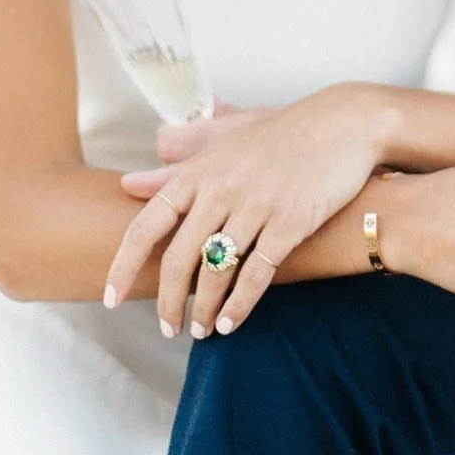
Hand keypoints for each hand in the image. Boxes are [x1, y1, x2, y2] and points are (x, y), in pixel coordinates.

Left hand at [107, 83, 395, 338]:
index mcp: (201, 169)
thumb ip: (178, 163)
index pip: (146, 225)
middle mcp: (221, 188)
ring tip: (202, 330)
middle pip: (178, 259)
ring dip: (205, 310)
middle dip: (168, 302)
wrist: (345, 124)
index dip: (122, 267)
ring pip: (216, 272)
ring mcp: (256, 205)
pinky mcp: (290, 222)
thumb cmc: (286, 130)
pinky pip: (257, 275)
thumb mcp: (228, 136)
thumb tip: (131, 183)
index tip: (110, 298)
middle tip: (167, 327)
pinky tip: (232, 323)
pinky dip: (240, 305)